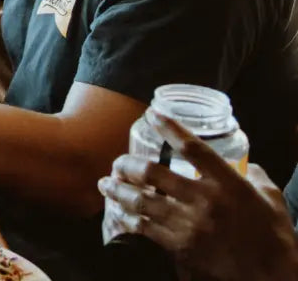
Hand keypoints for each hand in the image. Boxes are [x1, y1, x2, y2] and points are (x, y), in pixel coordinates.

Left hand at [99, 114, 297, 279]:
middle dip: (127, 164)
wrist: (271, 275)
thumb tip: (247, 164)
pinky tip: (116, 215)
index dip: (169, 128)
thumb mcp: (271, 199)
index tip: (152, 115)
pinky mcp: (180, 247)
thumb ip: (256, 176)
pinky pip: (143, 228)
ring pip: (140, 200)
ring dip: (118, 190)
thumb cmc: (273, 236)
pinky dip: (125, 220)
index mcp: (228, 184)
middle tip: (117, 163)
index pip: (193, 148)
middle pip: (152, 172)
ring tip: (106, 185)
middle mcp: (205, 200)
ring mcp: (190, 224)